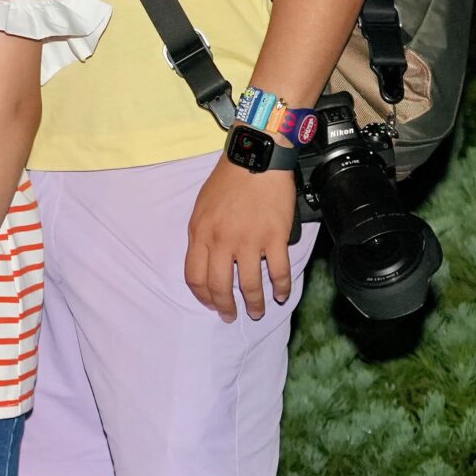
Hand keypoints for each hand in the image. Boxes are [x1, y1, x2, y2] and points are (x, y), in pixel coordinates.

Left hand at [185, 154, 297, 321]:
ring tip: (258, 312)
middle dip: (225, 308)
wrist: (256, 158)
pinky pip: (278, 272)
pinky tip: (281, 295)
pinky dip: (281, 288)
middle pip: (219, 287)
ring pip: (249, 285)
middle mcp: (221, 241)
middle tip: (231, 317)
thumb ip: (203, 234)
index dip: (203, 296)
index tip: (211, 304)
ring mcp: (249, 241)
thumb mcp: (202, 206)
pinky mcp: (274, 237)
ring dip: (254, 304)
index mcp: (200, 233)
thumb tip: (207, 260)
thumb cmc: (228, 179)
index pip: (194, 277)